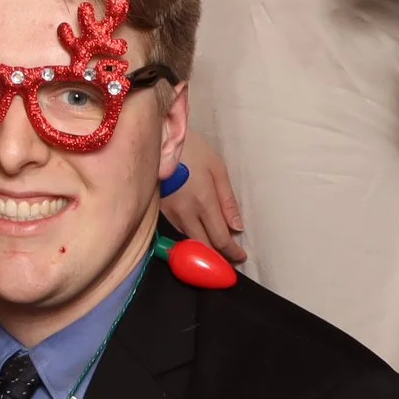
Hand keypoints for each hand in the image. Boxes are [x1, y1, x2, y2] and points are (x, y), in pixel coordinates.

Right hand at [161, 128, 246, 262]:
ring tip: (215, 249)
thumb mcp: (217, 168)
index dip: (232, 252)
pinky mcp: (160, 210)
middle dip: (219, 256)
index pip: (220, 239)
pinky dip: (190, 238)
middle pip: (204, 246)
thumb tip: (237, 227)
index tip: (241, 256)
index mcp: (204, 203)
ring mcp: (171, 213)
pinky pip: (178, 231)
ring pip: (189, 241)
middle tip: (230, 259)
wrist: (157, 139)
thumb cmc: (191, 150)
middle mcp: (187, 214)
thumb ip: (228, 200)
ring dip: (204, 248)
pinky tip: (197, 234)